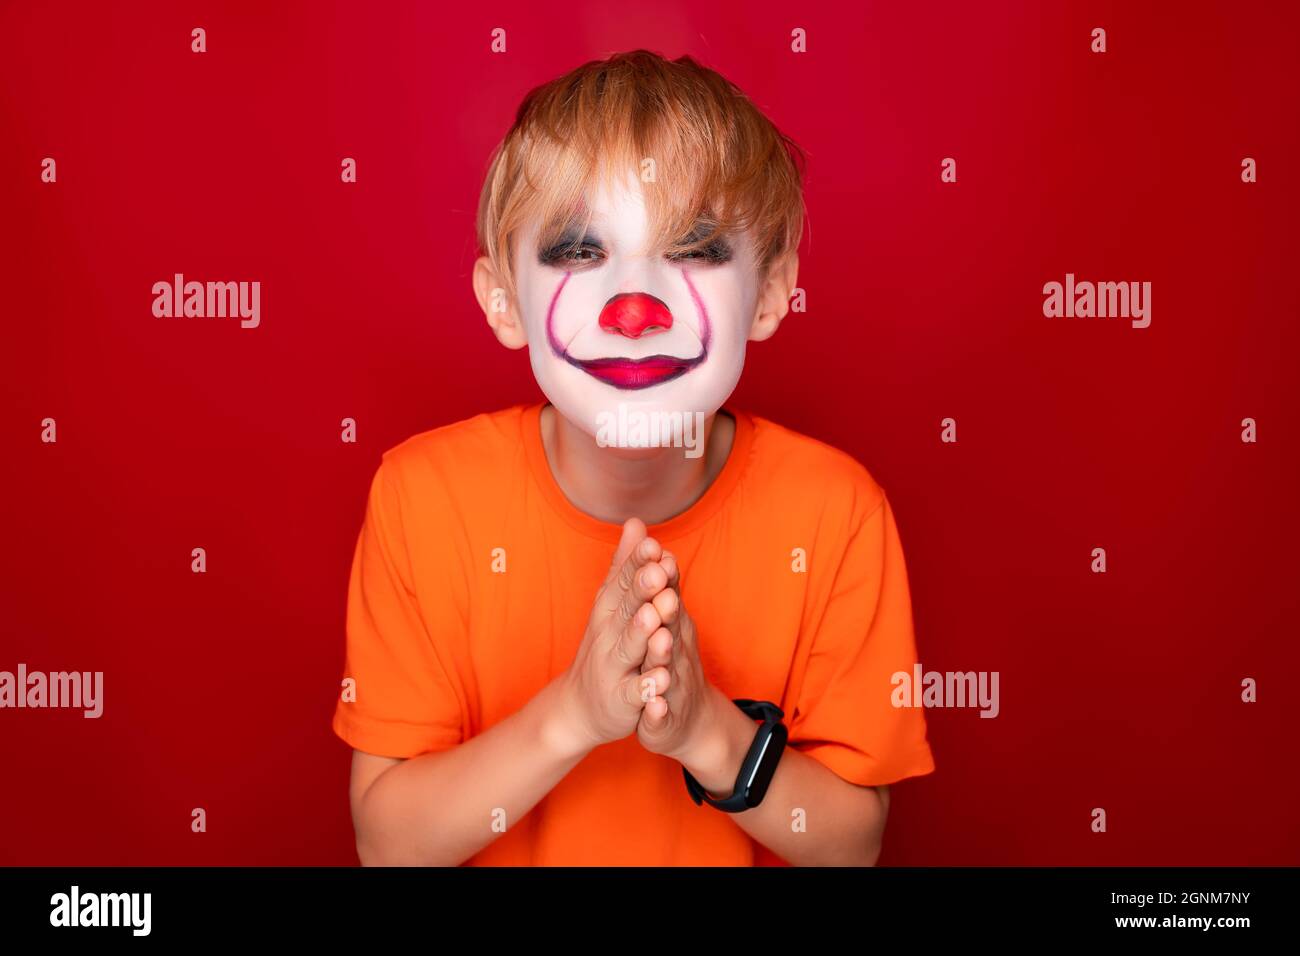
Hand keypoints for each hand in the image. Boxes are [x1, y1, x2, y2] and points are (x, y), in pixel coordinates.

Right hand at [555, 518, 674, 751]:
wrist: (579, 706)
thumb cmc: (604, 645)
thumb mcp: (612, 603)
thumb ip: (626, 565)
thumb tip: (636, 522)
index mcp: (610, 610)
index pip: (624, 581)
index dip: (638, 563)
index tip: (653, 542)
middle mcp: (608, 635)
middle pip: (627, 609)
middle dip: (642, 590)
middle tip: (656, 570)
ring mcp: (614, 668)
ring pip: (630, 648)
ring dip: (642, 633)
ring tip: (655, 616)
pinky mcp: (622, 700)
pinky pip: (636, 694)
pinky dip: (648, 688)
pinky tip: (662, 681)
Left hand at [635, 550, 717, 762]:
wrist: (686, 720)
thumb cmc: (666, 660)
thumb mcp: (659, 616)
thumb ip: (649, 575)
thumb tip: (637, 528)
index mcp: (670, 626)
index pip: (665, 596)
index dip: (661, 575)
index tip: (654, 548)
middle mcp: (676, 652)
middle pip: (670, 627)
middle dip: (665, 608)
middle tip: (660, 588)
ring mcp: (673, 685)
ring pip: (668, 669)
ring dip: (663, 654)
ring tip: (660, 639)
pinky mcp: (664, 719)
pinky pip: (661, 713)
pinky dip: (657, 708)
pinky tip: (653, 704)